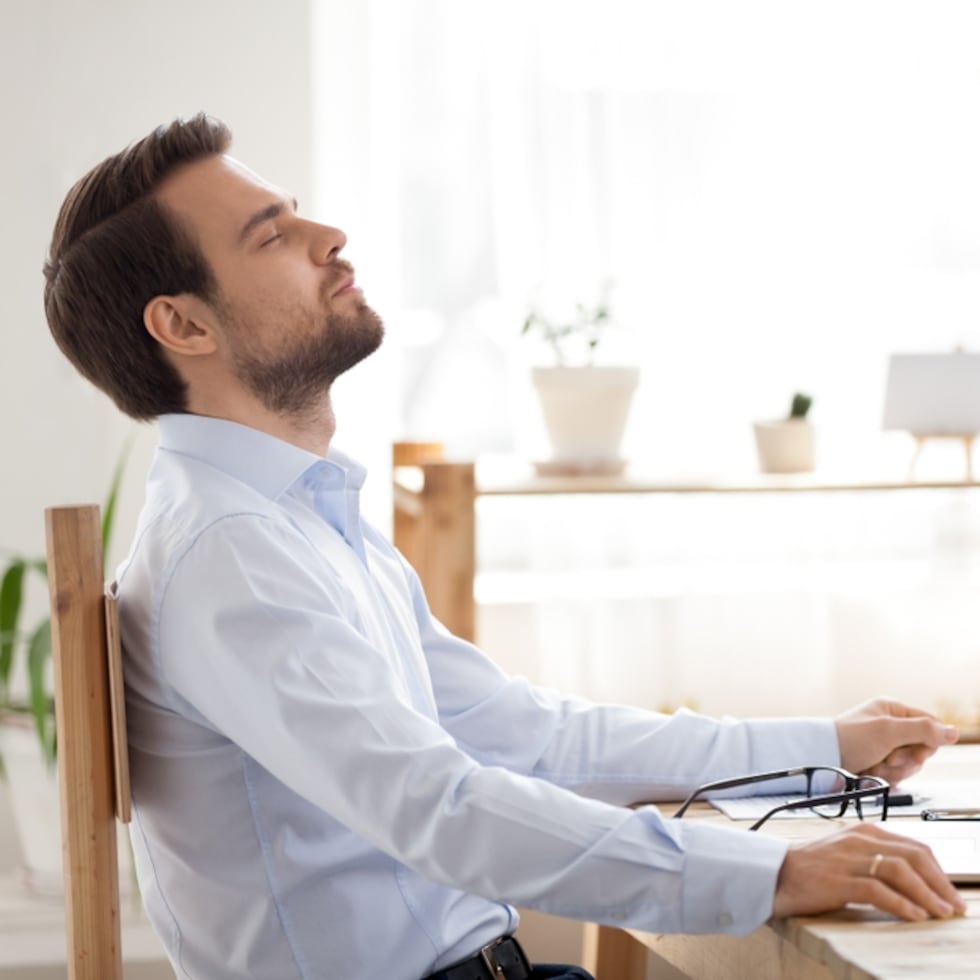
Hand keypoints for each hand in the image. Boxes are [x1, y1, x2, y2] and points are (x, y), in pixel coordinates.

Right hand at [772, 823, 966, 920]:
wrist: (774, 873)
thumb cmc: (811, 868)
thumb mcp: (847, 856)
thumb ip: (875, 860)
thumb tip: (914, 882)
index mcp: (863, 831)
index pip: (914, 846)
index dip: (939, 871)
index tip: (951, 892)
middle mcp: (858, 840)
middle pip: (913, 856)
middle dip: (941, 883)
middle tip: (955, 905)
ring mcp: (847, 859)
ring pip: (900, 871)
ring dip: (927, 894)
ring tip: (941, 913)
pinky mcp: (837, 880)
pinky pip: (877, 889)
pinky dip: (902, 904)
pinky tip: (914, 915)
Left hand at [834, 697, 957, 783]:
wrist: (820, 758)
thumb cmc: (848, 738)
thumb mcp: (888, 731)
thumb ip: (922, 730)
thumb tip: (953, 732)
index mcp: (892, 710)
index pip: (929, 726)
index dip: (929, 743)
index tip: (918, 753)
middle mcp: (889, 726)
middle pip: (920, 749)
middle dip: (906, 760)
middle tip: (890, 760)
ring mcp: (883, 745)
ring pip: (908, 765)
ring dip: (893, 771)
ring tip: (875, 767)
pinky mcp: (876, 762)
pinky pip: (894, 775)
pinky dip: (884, 777)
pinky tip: (870, 773)